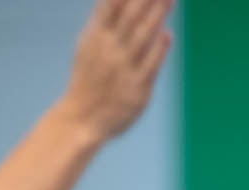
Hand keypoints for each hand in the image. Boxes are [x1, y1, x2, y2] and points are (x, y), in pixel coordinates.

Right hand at [58, 0, 172, 141]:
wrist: (81, 119)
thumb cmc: (88, 78)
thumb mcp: (89, 43)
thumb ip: (104, 19)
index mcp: (96, 35)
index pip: (112, 4)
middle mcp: (109, 49)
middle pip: (131, 16)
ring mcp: (123, 68)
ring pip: (143, 37)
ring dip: (157, 15)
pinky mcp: (137, 88)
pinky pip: (150, 66)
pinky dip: (158, 50)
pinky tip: (167, 35)